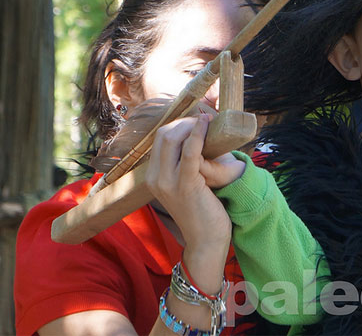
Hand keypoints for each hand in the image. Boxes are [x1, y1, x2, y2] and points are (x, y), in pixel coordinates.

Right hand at [145, 115, 236, 247]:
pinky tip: (207, 125)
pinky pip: (190, 152)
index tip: (195, 120)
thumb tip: (194, 144)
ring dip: (191, 125)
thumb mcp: (185, 188)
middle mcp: (155, 178)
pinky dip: (198, 135)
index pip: (159, 140)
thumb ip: (183, 169)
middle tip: (204, 119)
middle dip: (184, 122)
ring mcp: (167, 182)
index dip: (177, 125)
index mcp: (153, 177)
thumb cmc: (201, 212)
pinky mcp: (185, 185)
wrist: (206, 241)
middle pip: (163, 135)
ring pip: (172, 139)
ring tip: (208, 121)